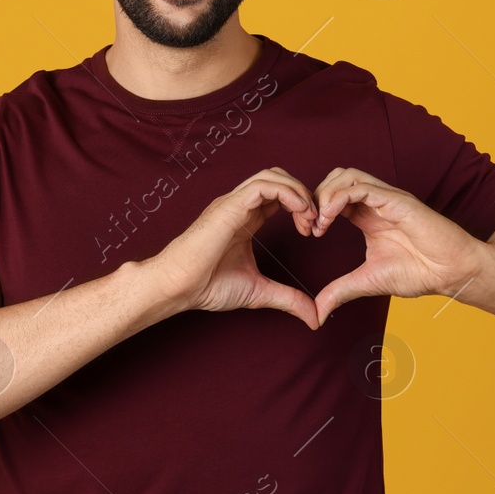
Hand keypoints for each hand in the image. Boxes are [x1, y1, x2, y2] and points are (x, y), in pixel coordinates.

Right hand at [143, 167, 321, 330]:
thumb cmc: (207, 285)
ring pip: (273, 175)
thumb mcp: (259, 292)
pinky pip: (263, 185)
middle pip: (279, 178)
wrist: (178, 287)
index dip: (302, 206)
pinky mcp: (230, 206)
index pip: (279, 195)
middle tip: (316, 221)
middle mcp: (240, 206)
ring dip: (298, 192)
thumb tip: (314, 317)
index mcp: (246, 219)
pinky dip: (287, 193)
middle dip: (304, 194)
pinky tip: (299, 212)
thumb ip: (288, 299)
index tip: (312, 231)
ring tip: (309, 216)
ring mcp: (234, 203)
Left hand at [309, 167, 488, 326]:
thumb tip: (316, 313)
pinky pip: (361, 187)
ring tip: (319, 222)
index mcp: (368, 215)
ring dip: (325, 194)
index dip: (315, 209)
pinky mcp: (396, 200)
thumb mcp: (368, 281)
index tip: (308, 232)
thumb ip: (340, 291)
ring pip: (346, 176)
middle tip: (309, 225)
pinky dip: (338, 198)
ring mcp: (386, 198)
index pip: (333, 196)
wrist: (451, 272)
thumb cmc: (419, 272)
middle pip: (336, 178)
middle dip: (315, 196)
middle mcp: (375, 202)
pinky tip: (330, 218)